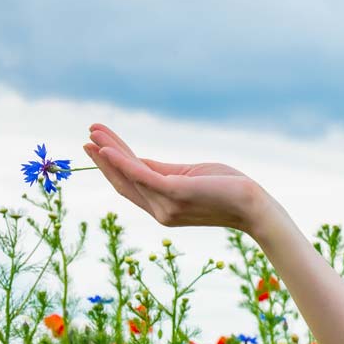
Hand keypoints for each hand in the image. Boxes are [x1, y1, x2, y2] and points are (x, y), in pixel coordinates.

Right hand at [83, 124, 266, 232]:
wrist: (255, 206)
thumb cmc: (229, 190)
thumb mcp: (189, 177)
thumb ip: (162, 171)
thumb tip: (136, 159)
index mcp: (165, 209)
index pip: (131, 186)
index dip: (111, 166)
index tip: (97, 146)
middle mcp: (161, 212)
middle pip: (123, 181)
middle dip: (103, 157)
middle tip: (87, 135)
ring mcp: (166, 206)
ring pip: (128, 175)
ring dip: (108, 151)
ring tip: (93, 131)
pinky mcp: (174, 194)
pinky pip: (140, 175)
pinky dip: (121, 160)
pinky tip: (107, 147)